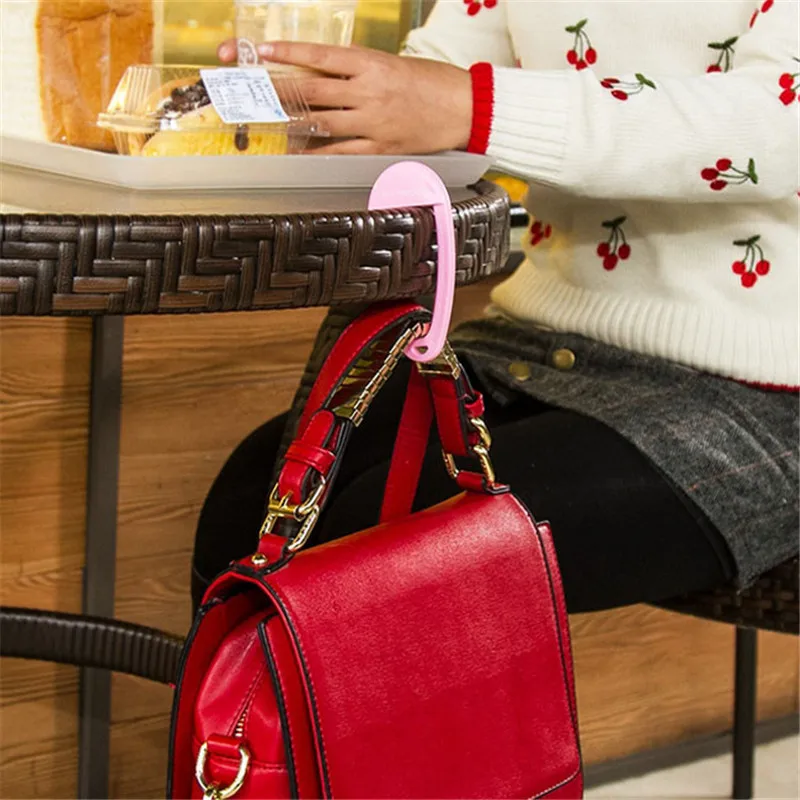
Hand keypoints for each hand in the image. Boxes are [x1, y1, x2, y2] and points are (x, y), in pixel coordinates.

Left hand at [216, 39, 471, 154]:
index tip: (260, 51)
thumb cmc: (431, 83)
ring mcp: (373, 122)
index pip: (320, 56)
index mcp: (371, 64)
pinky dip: (316, 153)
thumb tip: (322, 74)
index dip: (287, 53)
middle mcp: (367, 91)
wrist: (465, 108)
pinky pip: (340, 152)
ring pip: (320, 121)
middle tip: (248, 89)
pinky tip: (296, 153)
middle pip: (311, 90)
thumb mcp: (392, 64)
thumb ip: (357, 70)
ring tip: (263, 120)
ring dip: (289, 121)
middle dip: (275, 88)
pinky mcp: (380, 147)